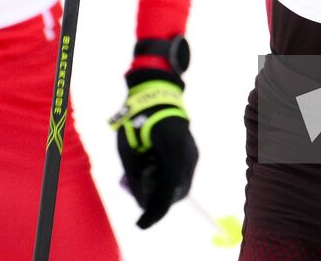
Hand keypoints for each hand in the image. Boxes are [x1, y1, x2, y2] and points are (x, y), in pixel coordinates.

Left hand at [109, 69, 197, 228]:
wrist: (158, 95)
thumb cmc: (138, 119)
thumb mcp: (128, 148)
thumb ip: (134, 176)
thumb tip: (141, 203)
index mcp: (172, 151)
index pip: (168, 191)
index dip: (154, 211)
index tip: (141, 224)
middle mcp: (188, 155)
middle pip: (175, 192)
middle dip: (153, 197)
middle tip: (129, 186)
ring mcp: (192, 154)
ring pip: (178, 185)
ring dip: (157, 187)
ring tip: (138, 169)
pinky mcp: (191, 154)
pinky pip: (178, 175)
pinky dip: (163, 177)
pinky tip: (148, 163)